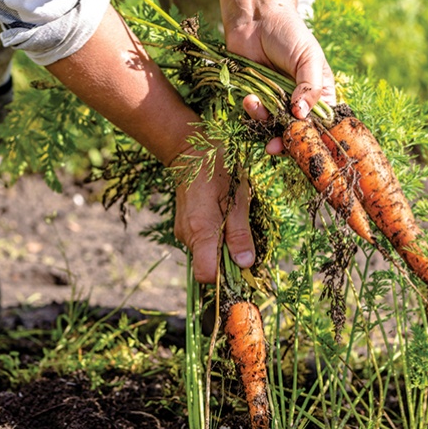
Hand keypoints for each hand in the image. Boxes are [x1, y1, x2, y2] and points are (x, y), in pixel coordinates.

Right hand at [173, 146, 254, 283]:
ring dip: (221, 246)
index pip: (206, 275)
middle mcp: (186, 236)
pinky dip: (213, 237)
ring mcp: (182, 231)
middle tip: (242, 236)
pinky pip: (200, 242)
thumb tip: (245, 264)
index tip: (241, 264)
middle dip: (227, 260)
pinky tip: (221, 217)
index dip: (225, 276)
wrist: (191, 152)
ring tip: (232, 220)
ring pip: (205, 254)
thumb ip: (240, 235)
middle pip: (207, 266)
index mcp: (200, 232)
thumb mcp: (238, 201)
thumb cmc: (219, 172)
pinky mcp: (183, 226)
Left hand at [226, 5, 335, 153]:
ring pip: (275, 129)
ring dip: (264, 124)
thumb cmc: (289, 34)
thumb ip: (310, 87)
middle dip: (286, 141)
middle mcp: (301, 104)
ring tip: (256, 104)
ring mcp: (279, 104)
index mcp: (321, 96)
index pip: (323, 125)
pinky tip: (250, 98)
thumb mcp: (308, 57)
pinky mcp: (259, 101)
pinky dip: (253, 112)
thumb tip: (302, 115)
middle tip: (275, 146)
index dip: (315, 138)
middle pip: (298, 133)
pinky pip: (257, 118)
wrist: (256, 20)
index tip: (305, 145)